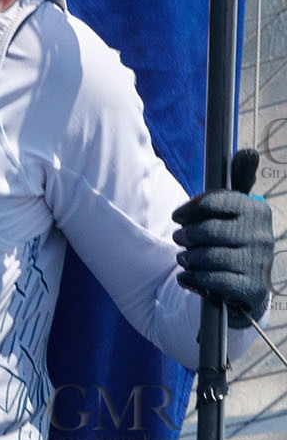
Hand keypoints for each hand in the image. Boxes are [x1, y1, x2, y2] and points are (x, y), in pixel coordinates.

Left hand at [173, 189, 274, 328]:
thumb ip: (232, 185)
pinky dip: (192, 278)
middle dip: (185, 235)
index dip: (189, 209)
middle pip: (208, 230)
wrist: (251, 280)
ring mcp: (258, 262)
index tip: (177, 217)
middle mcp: (261, 235)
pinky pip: (213, 280)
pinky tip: (186, 276)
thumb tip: (247, 151)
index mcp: (256, 211)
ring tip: (184, 257)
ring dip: (187, 258)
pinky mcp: (252, 287)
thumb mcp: (234, 211)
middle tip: (178, 238)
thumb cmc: (233, 239)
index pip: (213, 202)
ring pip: (208, 256)